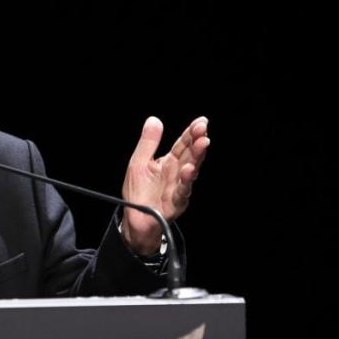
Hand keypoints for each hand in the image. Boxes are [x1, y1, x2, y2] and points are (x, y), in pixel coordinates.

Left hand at [120, 116, 209, 254]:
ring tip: (202, 144)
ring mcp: (178, 187)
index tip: (201, 121)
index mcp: (169, 162)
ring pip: (191, 169)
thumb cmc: (138, 192)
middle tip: (203, 130)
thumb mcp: (138, 162)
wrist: (135, 218)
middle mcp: (177, 173)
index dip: (191, 133)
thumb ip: (148, 143)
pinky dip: (186, 180)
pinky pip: (182, 190)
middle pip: (190, 154)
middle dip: (198, 141)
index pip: (182, 144)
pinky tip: (188, 170)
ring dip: (198, 157)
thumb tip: (154, 120)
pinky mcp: (176, 202)